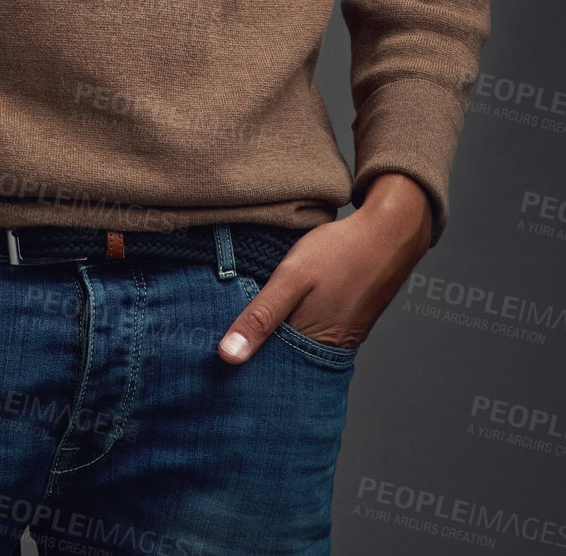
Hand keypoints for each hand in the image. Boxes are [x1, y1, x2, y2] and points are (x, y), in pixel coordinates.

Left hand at [217, 173, 432, 361]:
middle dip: (257, 355)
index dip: (241, 362)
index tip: (213, 357)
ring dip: (277, 341)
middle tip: (224, 343)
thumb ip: (261, 316)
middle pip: (283, 362)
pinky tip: (283, 317)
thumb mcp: (291, 278)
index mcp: (310, 344)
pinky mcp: (348, 324)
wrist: (389, 234)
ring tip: (249, 330)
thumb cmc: (340, 252)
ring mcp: (341, 338)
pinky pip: (315, 336)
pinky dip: (296, 329)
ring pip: (298, 348)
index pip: (267, 368)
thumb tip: (228, 355)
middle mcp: (328, 350)